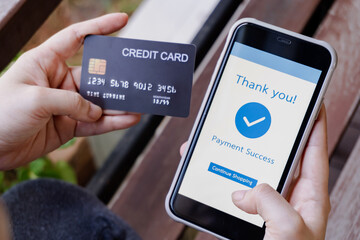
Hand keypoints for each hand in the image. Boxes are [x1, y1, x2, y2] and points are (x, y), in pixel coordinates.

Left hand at [0, 13, 140, 169]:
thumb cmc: (0, 114)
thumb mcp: (35, 100)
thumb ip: (71, 102)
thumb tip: (96, 111)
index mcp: (45, 62)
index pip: (77, 38)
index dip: (100, 28)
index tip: (122, 21)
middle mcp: (58, 81)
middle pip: (95, 75)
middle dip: (116, 79)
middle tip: (136, 80)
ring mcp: (65, 104)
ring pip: (98, 102)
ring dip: (118, 105)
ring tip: (138, 104)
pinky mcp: (68, 126)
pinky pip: (95, 123)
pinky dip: (112, 123)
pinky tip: (128, 120)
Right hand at [179, 106, 329, 239]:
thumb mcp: (289, 231)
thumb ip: (271, 202)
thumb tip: (245, 191)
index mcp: (309, 200)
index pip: (315, 152)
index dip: (316, 126)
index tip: (314, 103)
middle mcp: (289, 201)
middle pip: (279, 158)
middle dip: (268, 136)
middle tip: (258, 113)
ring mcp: (267, 210)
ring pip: (252, 174)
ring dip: (237, 158)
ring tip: (224, 139)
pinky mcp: (248, 219)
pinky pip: (234, 192)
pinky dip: (220, 181)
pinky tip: (208, 173)